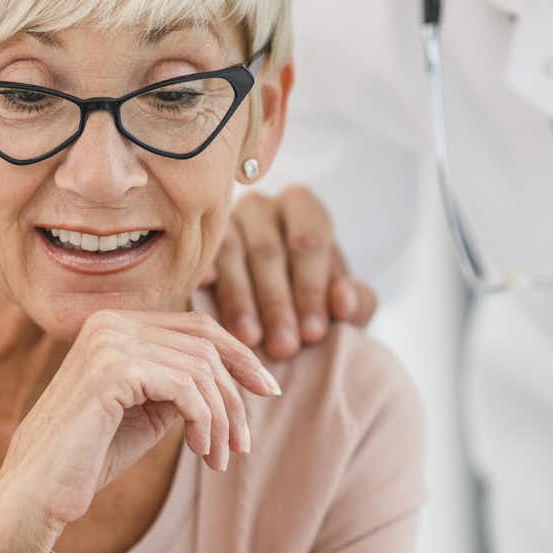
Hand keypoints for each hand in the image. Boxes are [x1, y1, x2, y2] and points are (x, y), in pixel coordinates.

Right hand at [0, 310, 279, 552]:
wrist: (37, 493)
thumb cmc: (89, 457)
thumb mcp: (146, 411)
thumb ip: (180, 383)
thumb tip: (233, 374)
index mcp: (114, 324)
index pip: (196, 327)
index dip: (238, 355)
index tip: (266, 389)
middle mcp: (109, 322)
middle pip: (205, 345)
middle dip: (235, 394)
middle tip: (243, 443)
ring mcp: (108, 342)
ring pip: (201, 369)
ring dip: (222, 419)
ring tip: (219, 458)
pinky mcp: (112, 372)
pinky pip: (187, 389)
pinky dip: (206, 422)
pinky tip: (202, 452)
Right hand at [204, 186, 376, 359]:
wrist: (272, 310)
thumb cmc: (310, 303)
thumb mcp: (342, 307)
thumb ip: (355, 304)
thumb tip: (343, 299)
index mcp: (303, 207)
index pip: (308, 242)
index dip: (311, 289)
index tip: (313, 334)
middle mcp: (261, 206)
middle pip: (267, 250)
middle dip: (277, 302)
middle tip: (284, 347)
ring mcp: (224, 219)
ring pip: (231, 254)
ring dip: (242, 300)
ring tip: (251, 340)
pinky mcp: (196, 240)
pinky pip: (199, 256)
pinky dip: (205, 276)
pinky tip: (208, 296)